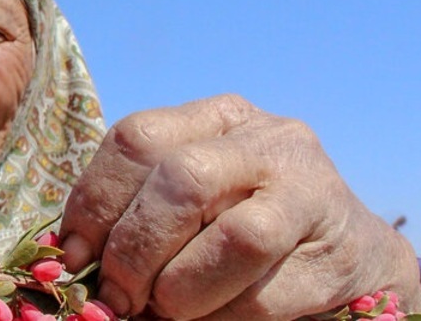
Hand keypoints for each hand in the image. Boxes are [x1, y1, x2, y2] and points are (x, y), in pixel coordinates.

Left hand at [58, 94, 420, 318]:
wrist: (350, 256)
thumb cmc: (243, 225)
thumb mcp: (191, 202)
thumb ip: (137, 212)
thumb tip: (71, 258)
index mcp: (216, 119)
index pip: (136, 139)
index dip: (95, 201)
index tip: (74, 255)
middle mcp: (267, 140)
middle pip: (182, 181)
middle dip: (134, 248)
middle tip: (115, 295)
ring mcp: (313, 192)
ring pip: (237, 236)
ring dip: (180, 287)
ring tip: (162, 309)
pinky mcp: (342, 255)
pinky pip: (267, 293)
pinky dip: (220, 315)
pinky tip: (207, 318)